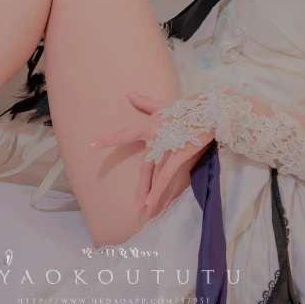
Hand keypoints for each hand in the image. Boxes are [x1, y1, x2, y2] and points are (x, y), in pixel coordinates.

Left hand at [90, 92, 214, 216]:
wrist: (212, 110)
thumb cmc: (190, 106)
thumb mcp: (165, 104)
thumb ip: (146, 103)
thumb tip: (128, 94)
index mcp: (150, 124)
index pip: (126, 134)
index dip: (110, 139)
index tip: (93, 145)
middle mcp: (154, 137)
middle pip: (144, 166)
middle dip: (139, 185)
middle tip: (130, 201)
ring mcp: (166, 147)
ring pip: (153, 175)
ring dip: (148, 193)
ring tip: (141, 209)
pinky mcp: (178, 156)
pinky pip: (165, 177)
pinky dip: (158, 191)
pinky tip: (151, 203)